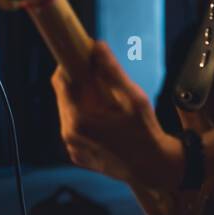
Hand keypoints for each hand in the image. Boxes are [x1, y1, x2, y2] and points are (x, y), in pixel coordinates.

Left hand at [50, 40, 183, 188]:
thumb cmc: (145, 132)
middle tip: (100, 79)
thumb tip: (97, 46)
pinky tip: (105, 122)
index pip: (60, 80)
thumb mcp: (134, 98)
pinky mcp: (76, 154)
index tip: (81, 57)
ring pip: (68, 111)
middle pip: (64, 95)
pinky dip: (85, 119)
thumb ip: (112, 71)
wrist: (153, 167)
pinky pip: (74, 128)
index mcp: (79, 118)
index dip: (69, 64)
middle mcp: (70, 134)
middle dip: (79, 83)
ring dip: (82, 101)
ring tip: (107, 104)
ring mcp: (72, 146)